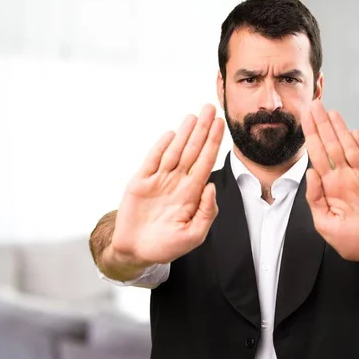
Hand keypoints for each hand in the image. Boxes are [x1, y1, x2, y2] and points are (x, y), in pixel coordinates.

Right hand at [112, 104, 224, 263]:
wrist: (136, 251)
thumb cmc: (166, 245)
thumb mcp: (193, 235)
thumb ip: (206, 212)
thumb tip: (212, 186)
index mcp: (191, 193)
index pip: (205, 162)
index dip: (213, 143)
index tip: (221, 125)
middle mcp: (177, 182)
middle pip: (192, 151)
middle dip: (203, 130)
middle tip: (211, 108)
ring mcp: (159, 180)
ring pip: (174, 151)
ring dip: (184, 133)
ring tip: (194, 116)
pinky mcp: (140, 182)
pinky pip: (152, 160)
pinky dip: (161, 147)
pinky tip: (172, 134)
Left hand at [301, 100, 358, 270]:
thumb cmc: (350, 241)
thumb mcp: (324, 223)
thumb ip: (315, 198)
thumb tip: (310, 172)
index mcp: (330, 186)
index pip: (318, 155)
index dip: (311, 136)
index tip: (303, 118)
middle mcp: (346, 178)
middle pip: (332, 146)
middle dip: (322, 126)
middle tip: (314, 104)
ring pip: (349, 148)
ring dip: (341, 130)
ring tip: (331, 112)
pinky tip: (353, 132)